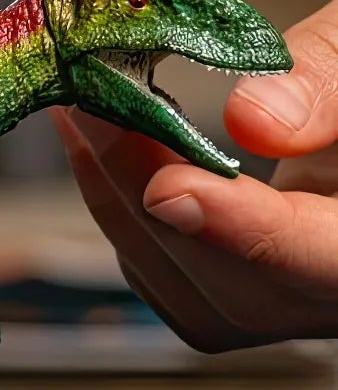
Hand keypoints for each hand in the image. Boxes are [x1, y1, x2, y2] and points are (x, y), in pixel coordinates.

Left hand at [55, 0, 337, 350]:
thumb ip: (330, 81)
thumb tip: (252, 120)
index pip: (330, 263)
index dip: (246, 233)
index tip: (169, 187)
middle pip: (243, 287)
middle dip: (149, 190)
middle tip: (89, 100)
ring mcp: (297, 308)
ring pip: (194, 297)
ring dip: (118, 198)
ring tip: (77, 107)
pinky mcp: (248, 299)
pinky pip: (171, 283)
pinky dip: (121, 213)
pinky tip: (92, 145)